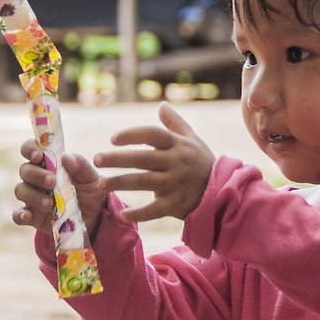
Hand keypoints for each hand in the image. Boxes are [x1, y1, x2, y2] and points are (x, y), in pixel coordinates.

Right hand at [12, 139, 106, 237]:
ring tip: (50, 204)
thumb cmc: (90, 191)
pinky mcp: (33, 216)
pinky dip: (20, 215)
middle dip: (36, 175)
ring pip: (21, 190)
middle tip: (52, 181)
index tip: (38, 155)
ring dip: (33, 196)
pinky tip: (28, 216)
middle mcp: (36, 178)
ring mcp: (33, 197)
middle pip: (25, 170)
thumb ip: (80, 165)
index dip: (30, 148)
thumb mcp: (91, 177)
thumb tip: (65, 157)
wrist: (94, 218)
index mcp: (48, 163)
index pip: (31, 149)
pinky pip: (18, 215)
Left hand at [93, 102, 213, 223]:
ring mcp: (176, 184)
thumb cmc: (201, 161)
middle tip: (96, 159)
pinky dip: (139, 214)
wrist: (222, 191)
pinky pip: (155, 209)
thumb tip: (161, 105)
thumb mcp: (192, 140)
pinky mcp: (176, 204)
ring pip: (143, 182)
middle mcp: (176, 162)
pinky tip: (122, 215)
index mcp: (178, 145)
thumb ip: (175, 123)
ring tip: (100, 184)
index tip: (113, 138)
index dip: (132, 135)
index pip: (152, 134)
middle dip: (117, 159)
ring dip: (120, 183)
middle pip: (143, 158)